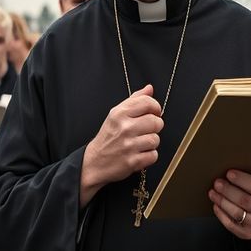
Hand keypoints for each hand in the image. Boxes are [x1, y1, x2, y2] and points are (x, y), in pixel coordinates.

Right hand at [79, 84, 162, 206]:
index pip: (148, 103)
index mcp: (119, 113)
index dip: (155, 107)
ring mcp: (129, 145)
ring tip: (140, 143)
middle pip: (156, 122)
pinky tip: (139, 154)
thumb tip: (149, 88)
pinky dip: (148, 156)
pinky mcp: (133, 161)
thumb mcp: (116, 115)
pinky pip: (153, 155)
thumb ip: (134, 100)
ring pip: (156, 139)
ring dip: (151, 143)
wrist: (94, 162)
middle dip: (154, 127)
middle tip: (145, 130)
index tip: (153, 113)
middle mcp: (124, 128)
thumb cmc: (107, 137)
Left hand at [208, 169, 250, 239]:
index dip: (241, 179)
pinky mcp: (248, 233)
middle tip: (217, 182)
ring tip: (212, 192)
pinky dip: (221, 214)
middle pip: (244, 200)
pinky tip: (215, 205)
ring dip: (221, 201)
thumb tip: (233, 162)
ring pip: (236, 212)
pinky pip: (231, 224)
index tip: (229, 173)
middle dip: (228, 190)